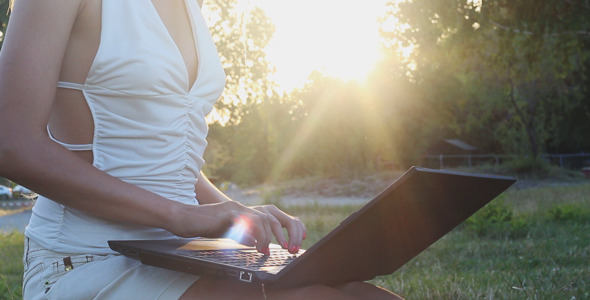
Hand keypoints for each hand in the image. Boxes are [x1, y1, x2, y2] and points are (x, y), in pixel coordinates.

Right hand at [168, 201, 305, 254]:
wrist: (185, 218)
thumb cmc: (206, 225)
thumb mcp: (230, 232)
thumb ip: (245, 235)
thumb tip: (257, 244)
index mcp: (248, 211)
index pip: (275, 215)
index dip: (290, 224)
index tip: (299, 238)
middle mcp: (245, 207)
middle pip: (274, 216)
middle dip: (285, 233)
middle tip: (289, 249)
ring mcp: (237, 208)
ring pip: (263, 219)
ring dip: (270, 236)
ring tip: (267, 250)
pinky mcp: (228, 213)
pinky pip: (247, 222)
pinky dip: (254, 234)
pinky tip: (255, 245)